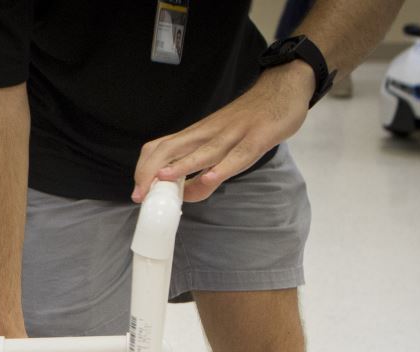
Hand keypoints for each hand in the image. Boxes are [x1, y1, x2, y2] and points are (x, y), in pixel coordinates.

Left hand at [131, 62, 310, 202]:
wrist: (282, 87)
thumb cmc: (248, 119)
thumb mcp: (220, 143)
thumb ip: (203, 168)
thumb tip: (188, 194)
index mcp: (196, 135)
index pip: (161, 148)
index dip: (144, 169)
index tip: (137, 192)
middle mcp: (208, 134)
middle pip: (172, 149)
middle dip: (152, 172)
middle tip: (141, 196)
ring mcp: (232, 134)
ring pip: (202, 152)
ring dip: (181, 167)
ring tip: (162, 180)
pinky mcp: (257, 137)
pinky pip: (238, 155)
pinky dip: (224, 167)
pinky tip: (212, 178)